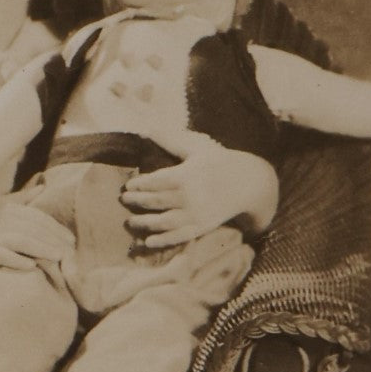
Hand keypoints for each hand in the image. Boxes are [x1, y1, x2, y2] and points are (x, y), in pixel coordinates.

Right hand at [0, 196, 74, 270]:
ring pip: (22, 241)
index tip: (71, 239)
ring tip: (59, 257)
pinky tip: (32, 267)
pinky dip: (17, 261)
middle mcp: (2, 220)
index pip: (37, 218)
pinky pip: (2, 255)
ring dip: (42, 249)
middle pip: (33, 229)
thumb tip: (43, 187)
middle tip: (72, 251)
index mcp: (8, 208)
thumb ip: (22, 198)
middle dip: (54, 239)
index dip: (55, 228)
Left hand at [120, 134, 278, 247]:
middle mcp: (188, 197)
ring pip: (162, 222)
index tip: (128, 187)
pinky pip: (178, 237)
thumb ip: (171, 140)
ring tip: (130, 222)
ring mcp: (194, 214)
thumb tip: (146, 129)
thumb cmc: (218, 162)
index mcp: (185, 175)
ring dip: (143, 223)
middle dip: (136, 202)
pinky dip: (162, 241)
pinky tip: (148, 242)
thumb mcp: (196, 148)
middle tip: (123, 201)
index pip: (154, 182)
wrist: (247, 183)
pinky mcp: (200, 227)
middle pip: (154, 201)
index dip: (138, 185)